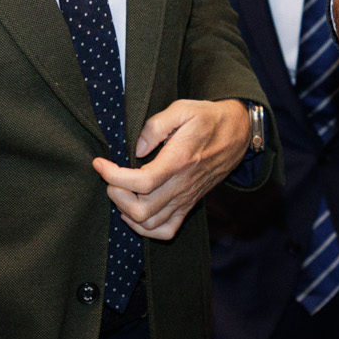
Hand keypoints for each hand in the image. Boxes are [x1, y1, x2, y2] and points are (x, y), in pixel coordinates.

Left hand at [96, 98, 249, 238]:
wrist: (237, 134)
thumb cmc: (207, 119)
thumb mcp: (183, 108)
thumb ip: (156, 125)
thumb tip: (138, 148)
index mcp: (179, 161)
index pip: (142, 182)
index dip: (113, 176)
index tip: (100, 163)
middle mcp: (182, 185)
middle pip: (141, 209)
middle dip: (116, 194)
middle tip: (111, 176)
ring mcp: (186, 198)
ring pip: (149, 224)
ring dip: (126, 211)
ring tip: (120, 191)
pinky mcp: (188, 205)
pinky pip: (165, 230)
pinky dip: (145, 228)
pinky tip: (134, 212)